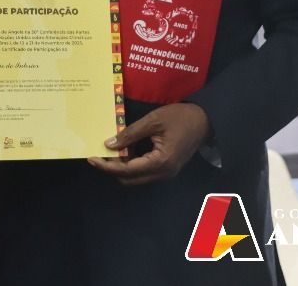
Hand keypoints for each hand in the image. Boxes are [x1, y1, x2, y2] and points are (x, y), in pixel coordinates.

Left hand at [87, 103, 209, 185]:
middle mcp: (162, 173)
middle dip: (112, 169)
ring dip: (121, 168)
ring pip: (137, 177)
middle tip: (98, 155)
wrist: (205, 119)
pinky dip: (132, 164)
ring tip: (109, 152)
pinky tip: (124, 151)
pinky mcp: (167, 168)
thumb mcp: (153, 121)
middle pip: (130, 179)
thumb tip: (109, 144)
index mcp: (160, 163)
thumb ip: (130, 134)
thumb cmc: (180, 117)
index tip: (91, 158)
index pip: (126, 170)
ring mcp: (166, 173)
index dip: (107, 166)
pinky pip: (145, 171)